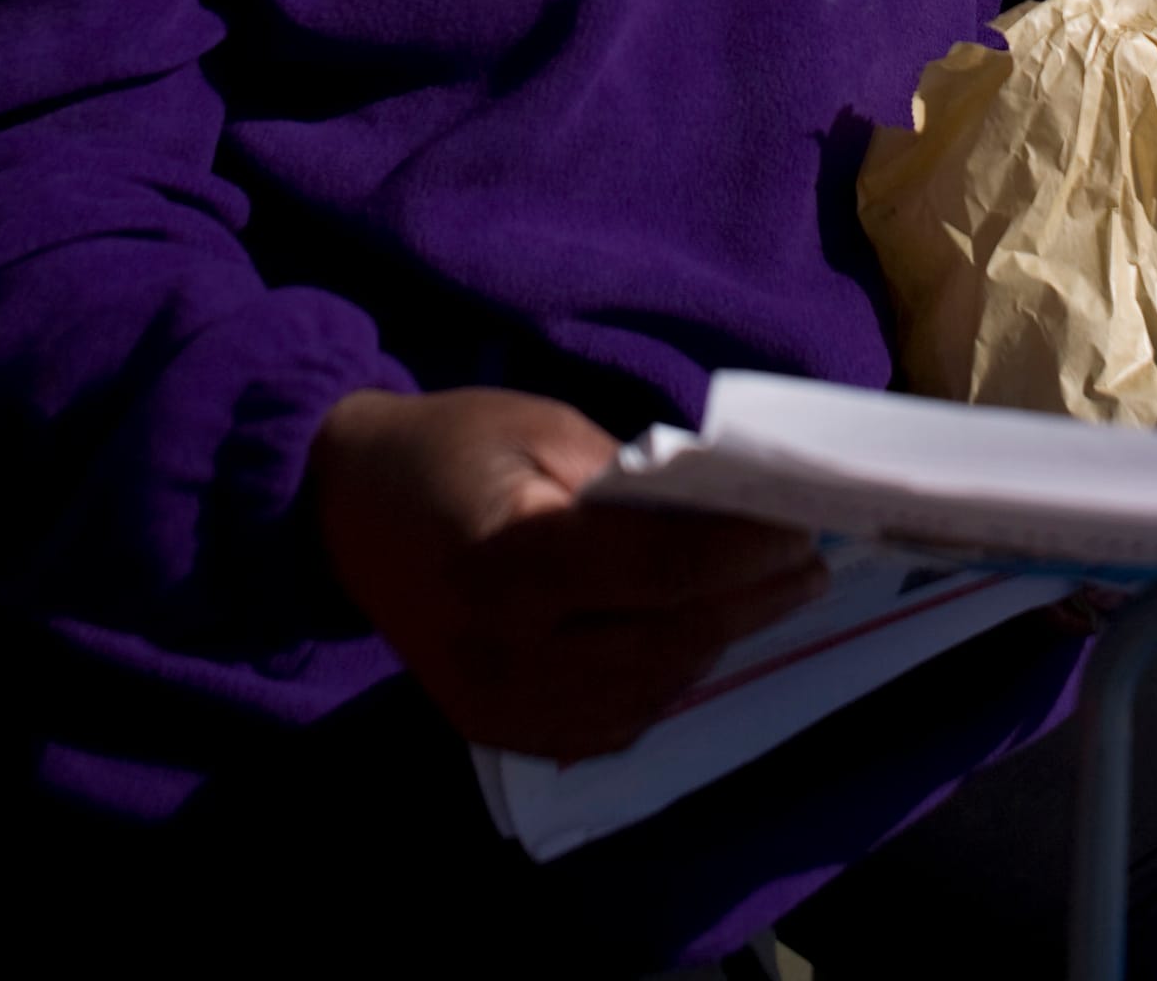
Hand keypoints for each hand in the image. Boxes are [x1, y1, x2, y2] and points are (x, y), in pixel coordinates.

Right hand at [308, 386, 825, 761]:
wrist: (349, 509)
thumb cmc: (453, 447)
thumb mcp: (544, 428)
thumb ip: (633, 482)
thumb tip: (729, 517)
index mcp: (506, 561)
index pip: (655, 571)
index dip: (739, 554)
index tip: (798, 530)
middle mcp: (499, 651)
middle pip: (660, 643)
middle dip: (746, 605)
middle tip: (807, 569)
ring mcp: (494, 705)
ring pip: (641, 694)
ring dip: (711, 646)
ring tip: (764, 598)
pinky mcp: (494, 728)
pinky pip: (605, 724)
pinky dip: (661, 683)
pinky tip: (693, 638)